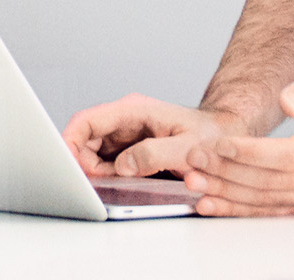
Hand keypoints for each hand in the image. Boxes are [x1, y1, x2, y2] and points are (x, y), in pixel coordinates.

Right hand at [63, 93, 235, 179]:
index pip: (87, 121)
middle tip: (99, 182)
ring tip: (118, 183)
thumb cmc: (212, 137)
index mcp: (133, 110)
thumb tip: (122, 166)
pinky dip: (108, 175)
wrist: (226, 140)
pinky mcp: (130, 149)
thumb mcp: (188, 147)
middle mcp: (124, 120)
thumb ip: (155, 155)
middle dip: (84, 161)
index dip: (70, 140)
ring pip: (93, 152)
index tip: (67, 162)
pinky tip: (122, 183)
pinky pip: (107, 161)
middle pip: (85, 138)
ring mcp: (126, 135)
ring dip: (97, 170)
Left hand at [178, 61, 293, 215]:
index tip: (221, 144)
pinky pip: (266, 210)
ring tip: (193, 181)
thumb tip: (288, 102)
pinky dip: (236, 209)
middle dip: (229, 171)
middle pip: (272, 180)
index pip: (290, 156)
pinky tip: (210, 204)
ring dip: (226, 193)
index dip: (253, 153)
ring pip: (266, 199)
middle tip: (195, 159)